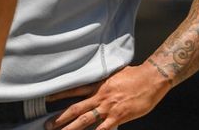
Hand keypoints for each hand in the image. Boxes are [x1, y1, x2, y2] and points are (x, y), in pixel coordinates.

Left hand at [43, 63, 169, 129]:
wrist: (151, 78)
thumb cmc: (135, 75)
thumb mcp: (114, 74)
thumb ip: (103, 81)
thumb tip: (96, 84)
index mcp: (98, 85)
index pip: (74, 90)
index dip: (59, 95)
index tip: (47, 99)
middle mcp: (100, 96)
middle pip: (75, 108)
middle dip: (60, 118)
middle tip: (47, 125)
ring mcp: (108, 107)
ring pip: (85, 120)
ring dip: (71, 128)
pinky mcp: (118, 116)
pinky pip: (103, 129)